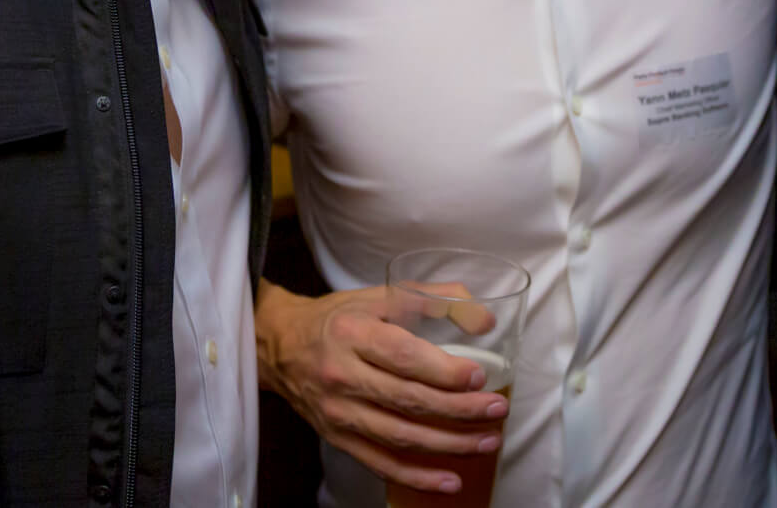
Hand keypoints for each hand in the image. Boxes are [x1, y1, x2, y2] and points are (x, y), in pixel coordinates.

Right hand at [255, 279, 508, 494]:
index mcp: (353, 333)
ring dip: (448, 444)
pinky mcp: (337, 438)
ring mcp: (338, 412)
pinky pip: (381, 463)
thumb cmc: (338, 318)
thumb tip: (485, 319)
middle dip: (458, 409)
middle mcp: (343, 375)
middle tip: (496, 410)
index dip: (443, 371)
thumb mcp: (380, 295)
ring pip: (400, 437)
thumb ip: (433, 299)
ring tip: (487, 440)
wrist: (279, 346)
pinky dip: (417, 477)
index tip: (478, 377)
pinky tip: (450, 481)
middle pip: (407, 400)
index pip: (403, 357)